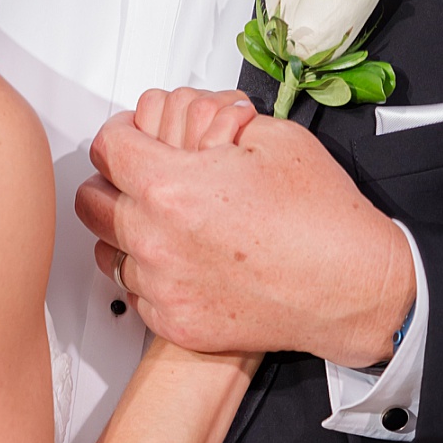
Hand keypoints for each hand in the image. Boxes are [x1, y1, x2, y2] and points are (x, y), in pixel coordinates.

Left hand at [76, 90, 414, 365]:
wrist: (351, 286)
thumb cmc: (320, 218)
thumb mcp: (271, 136)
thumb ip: (215, 121)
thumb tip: (195, 119)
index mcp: (171, 187)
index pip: (107, 147)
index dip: (122, 133)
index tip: (133, 137)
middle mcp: (156, 240)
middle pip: (91, 201)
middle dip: (112, 180)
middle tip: (139, 175)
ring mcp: (163, 286)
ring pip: (107, 250)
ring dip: (127, 230)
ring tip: (162, 221)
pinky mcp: (175, 322)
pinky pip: (135, 293)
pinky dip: (150, 274)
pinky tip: (181, 260)